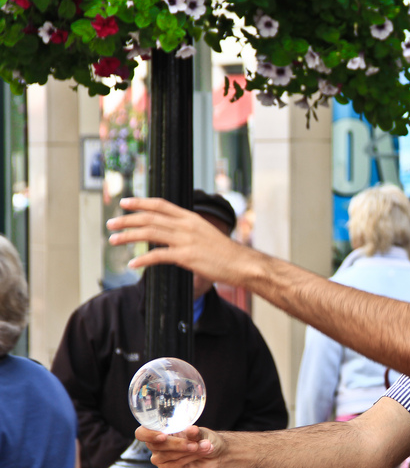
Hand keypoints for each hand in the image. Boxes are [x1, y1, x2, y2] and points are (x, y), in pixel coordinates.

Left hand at [106, 197, 253, 287]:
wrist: (242, 263)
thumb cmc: (225, 252)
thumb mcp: (206, 234)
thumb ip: (187, 231)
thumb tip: (170, 234)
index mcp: (191, 217)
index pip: (160, 204)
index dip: (140, 202)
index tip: (124, 202)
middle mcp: (186, 225)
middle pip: (150, 217)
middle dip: (126, 220)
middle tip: (110, 224)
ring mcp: (186, 240)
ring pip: (149, 233)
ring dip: (128, 237)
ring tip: (113, 241)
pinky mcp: (187, 256)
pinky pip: (158, 256)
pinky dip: (143, 260)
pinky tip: (133, 265)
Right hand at [135, 425, 222, 467]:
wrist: (217, 455)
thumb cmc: (206, 439)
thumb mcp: (202, 433)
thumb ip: (195, 432)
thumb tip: (191, 429)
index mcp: (160, 431)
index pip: (142, 433)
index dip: (148, 434)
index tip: (163, 435)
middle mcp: (157, 445)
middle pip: (154, 445)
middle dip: (176, 444)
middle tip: (195, 443)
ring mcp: (161, 459)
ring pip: (166, 455)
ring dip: (187, 450)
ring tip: (205, 446)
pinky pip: (173, 464)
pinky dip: (188, 458)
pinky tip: (200, 453)